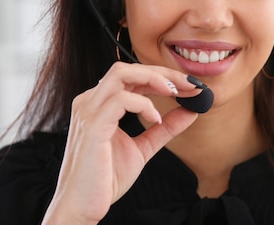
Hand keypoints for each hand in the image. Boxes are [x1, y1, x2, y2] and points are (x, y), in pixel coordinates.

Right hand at [42, 62, 199, 224]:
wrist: (82, 206)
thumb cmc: (105, 178)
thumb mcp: (143, 148)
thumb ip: (165, 129)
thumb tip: (191, 111)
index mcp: (100, 104)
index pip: (133, 77)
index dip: (164, 77)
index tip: (191, 86)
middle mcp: (91, 102)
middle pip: (128, 68)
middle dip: (163, 72)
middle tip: (190, 84)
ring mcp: (88, 111)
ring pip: (121, 74)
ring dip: (154, 79)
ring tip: (175, 92)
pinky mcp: (92, 126)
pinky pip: (120, 100)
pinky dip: (144, 104)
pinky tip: (156, 119)